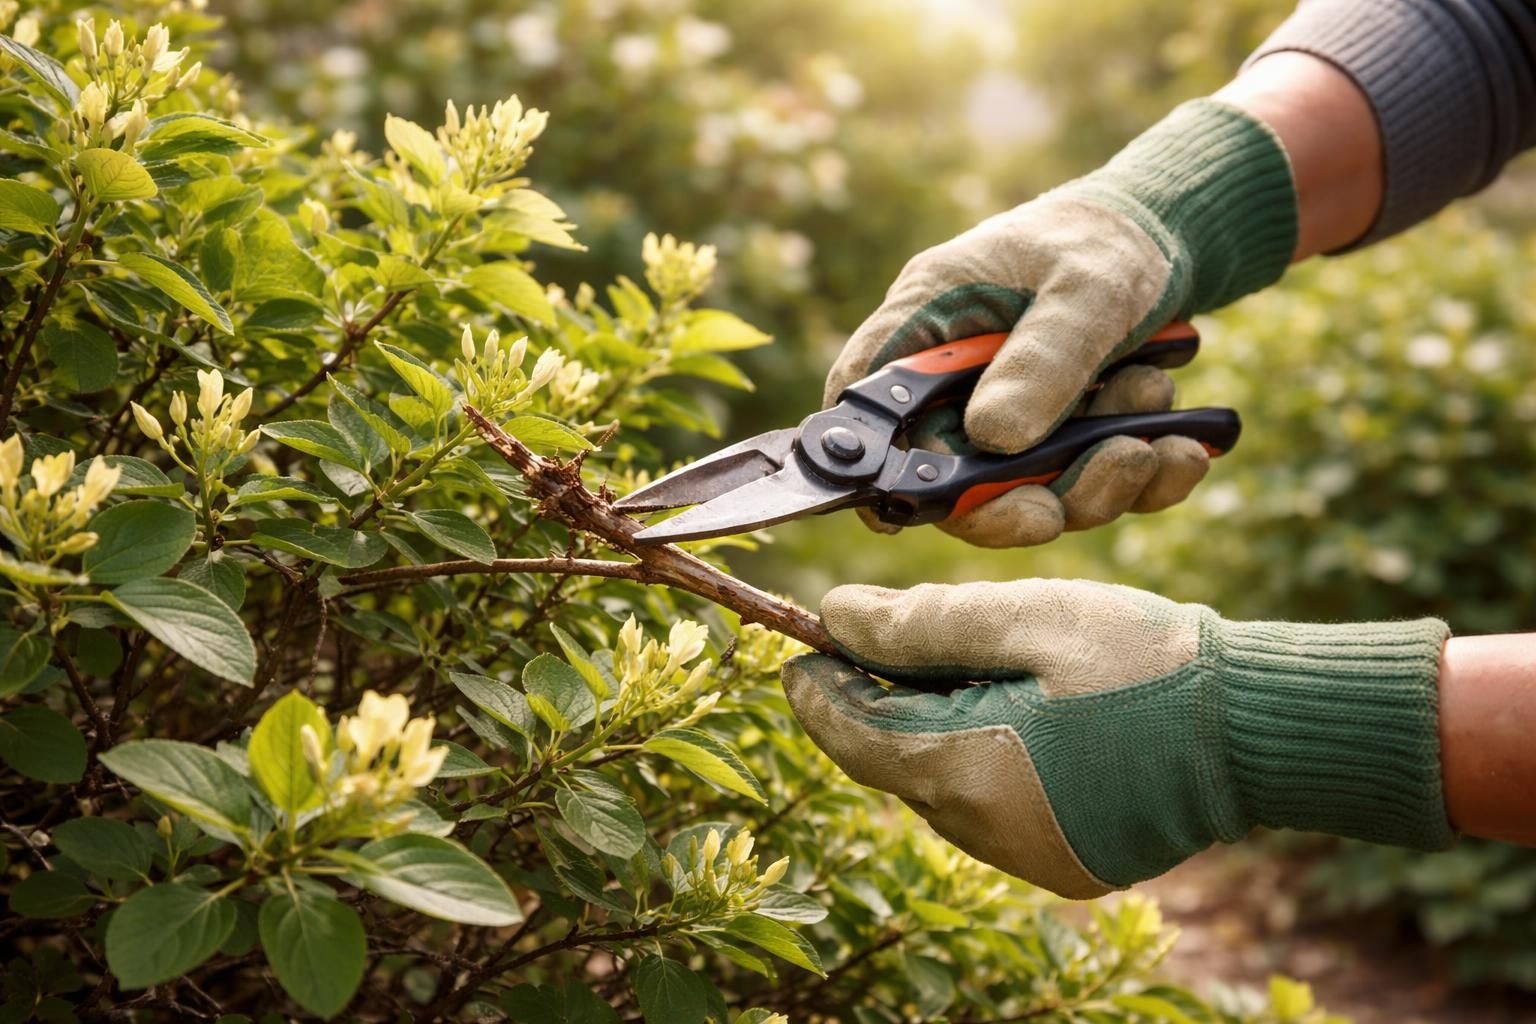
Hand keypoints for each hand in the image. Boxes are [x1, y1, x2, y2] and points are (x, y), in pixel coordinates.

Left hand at [783, 579, 1452, 897]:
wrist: (1258, 727)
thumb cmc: (1145, 659)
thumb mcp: (1026, 617)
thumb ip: (919, 622)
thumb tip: (834, 616)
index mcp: (967, 773)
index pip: (851, 734)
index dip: (817, 688)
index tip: (800, 647)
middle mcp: (987, 834)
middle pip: (893, 762)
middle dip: (876, 701)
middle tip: (872, 640)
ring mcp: (1030, 858)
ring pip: (940, 787)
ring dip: (930, 730)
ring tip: (953, 668)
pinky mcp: (1067, 864)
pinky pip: (991, 809)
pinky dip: (980, 760)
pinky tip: (1011, 713)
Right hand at [827, 99, 1297, 546]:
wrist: (1171, 236)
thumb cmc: (1107, 241)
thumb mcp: (1086, 287)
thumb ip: (1042, 358)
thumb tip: (992, 437)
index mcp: (929, 324)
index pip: (866, 401)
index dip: (873, 464)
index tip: (908, 509)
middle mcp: (956, 381)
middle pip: (947, 474)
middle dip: (1008, 503)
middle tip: (1055, 510)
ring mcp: (1010, 418)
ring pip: (1027, 491)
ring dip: (1094, 481)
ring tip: (1148, 436)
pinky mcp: (1063, 442)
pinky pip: (1091, 485)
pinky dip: (1142, 480)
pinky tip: (1183, 448)